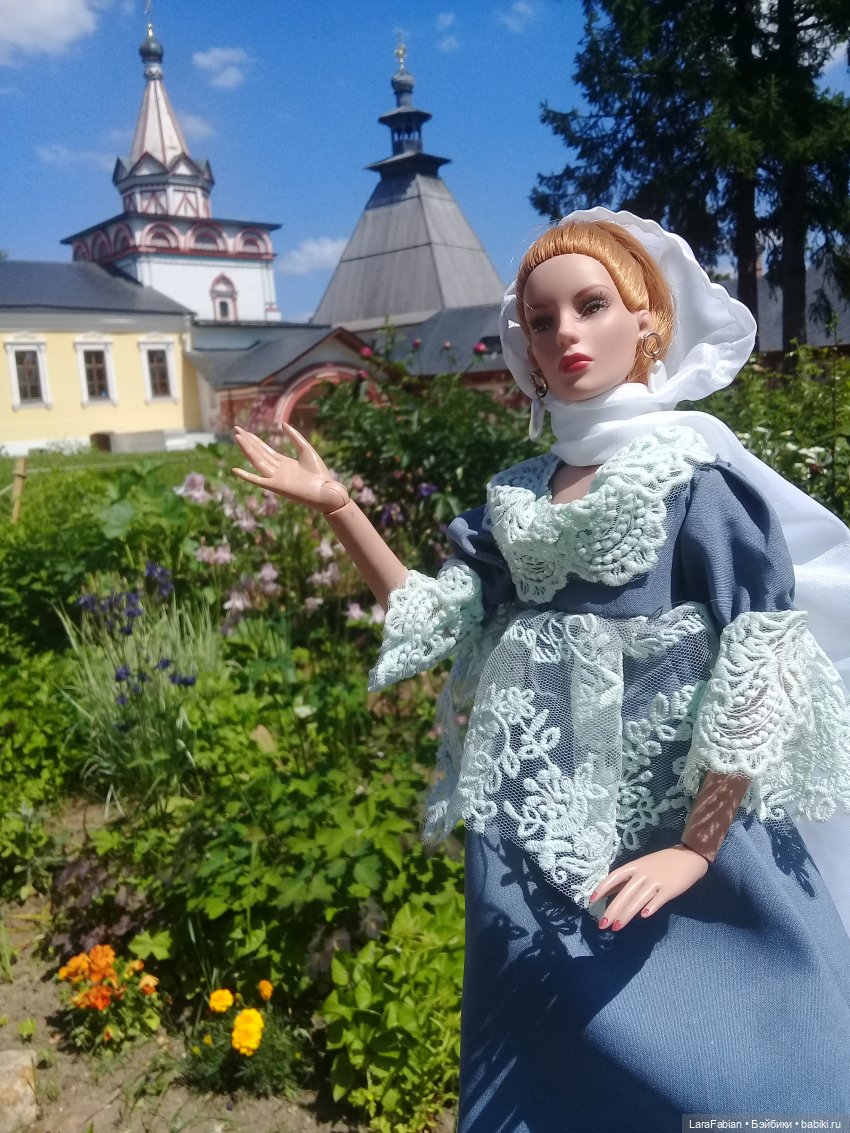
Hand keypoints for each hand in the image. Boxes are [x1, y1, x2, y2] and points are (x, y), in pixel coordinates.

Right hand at [232, 422, 348, 513]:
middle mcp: (277, 470)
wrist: (326, 490)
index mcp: (284, 463)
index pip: (265, 450)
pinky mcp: (276, 486)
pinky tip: (235, 470)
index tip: (244, 432)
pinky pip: (258, 481)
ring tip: (237, 438)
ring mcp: (275, 478)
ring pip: (257, 461)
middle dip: (248, 441)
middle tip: (236, 430)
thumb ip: (294, 437)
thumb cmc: (319, 473)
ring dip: (247, 450)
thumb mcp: (306, 449)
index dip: (255, 440)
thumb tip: (282, 424)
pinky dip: (246, 476)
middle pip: (259, 453)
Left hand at [590, 844, 707, 931]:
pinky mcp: (670, 889)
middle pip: (624, 893)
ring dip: (626, 914)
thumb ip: (626, 879)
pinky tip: (643, 916)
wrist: (689, 856)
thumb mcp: (642, 866)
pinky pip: (658, 900)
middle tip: (602, 924)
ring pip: (638, 899)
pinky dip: (650, 907)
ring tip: (616, 927)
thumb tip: (606, 892)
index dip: (602, 888)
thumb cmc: (662, 862)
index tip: (592, 901)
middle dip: (612, 910)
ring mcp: (656, 881)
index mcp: (635, 866)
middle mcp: (643, 873)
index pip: (614, 876)